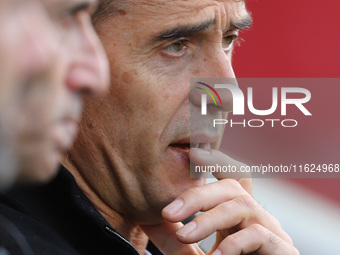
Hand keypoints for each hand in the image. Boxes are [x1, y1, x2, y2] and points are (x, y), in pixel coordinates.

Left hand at [144, 149, 298, 254]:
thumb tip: (148, 218)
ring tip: (185, 235)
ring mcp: (271, 231)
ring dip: (210, 219)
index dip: (216, 160)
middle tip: (167, 212)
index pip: (231, 177)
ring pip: (243, 206)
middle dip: (198, 195)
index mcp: (236, 213)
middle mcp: (255, 216)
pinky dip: (234, 244)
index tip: (191, 153)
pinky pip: (259, 235)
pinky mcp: (282, 250)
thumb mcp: (193, 251)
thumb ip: (176, 237)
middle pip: (232, 187)